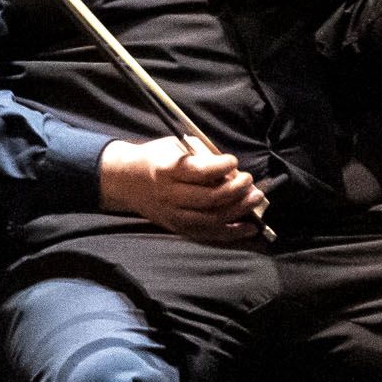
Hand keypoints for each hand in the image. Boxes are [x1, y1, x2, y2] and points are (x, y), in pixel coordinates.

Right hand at [100, 135, 264, 243]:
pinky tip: (250, 227)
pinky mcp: (178, 228)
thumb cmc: (154, 158)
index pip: (199, 172)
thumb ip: (199, 155)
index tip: (233, 161)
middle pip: (209, 198)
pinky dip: (231, 232)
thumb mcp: (172, 146)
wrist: (125, 181)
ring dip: (239, 210)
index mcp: (166, 171)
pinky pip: (208, 234)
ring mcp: (174, 215)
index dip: (221, 167)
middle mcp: (170, 196)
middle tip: (249, 180)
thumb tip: (230, 168)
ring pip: (212, 219)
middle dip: (236, 190)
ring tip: (256, 198)